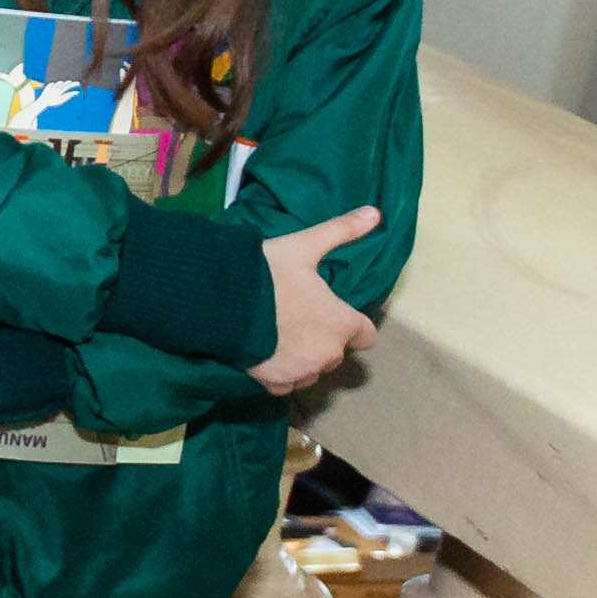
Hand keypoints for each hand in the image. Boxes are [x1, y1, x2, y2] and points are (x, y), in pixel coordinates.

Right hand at [255, 206, 388, 392]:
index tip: (331, 313)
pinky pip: (287, 385)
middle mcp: (328, 353)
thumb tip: (376, 213)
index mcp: (341, 323)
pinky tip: (266, 354)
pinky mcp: (276, 383)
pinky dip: (280, 373)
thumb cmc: (267, 273)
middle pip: (335, 352)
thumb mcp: (304, 246)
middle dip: (321, 339)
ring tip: (277, 335)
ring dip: (302, 358)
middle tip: (295, 317)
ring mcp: (301, 371)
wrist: (220, 302)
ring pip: (311, 369)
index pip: (366, 335)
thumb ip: (341, 231)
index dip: (352, 325)